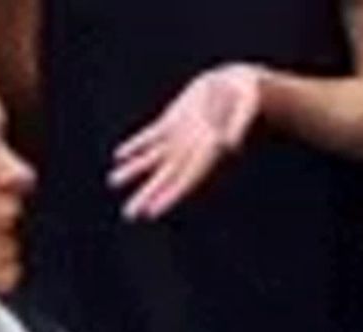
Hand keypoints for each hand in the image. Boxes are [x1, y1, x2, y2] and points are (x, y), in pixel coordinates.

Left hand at [109, 64, 263, 220]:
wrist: (241, 85)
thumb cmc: (249, 96)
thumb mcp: (247, 105)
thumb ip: (239, 124)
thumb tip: (228, 144)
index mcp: (209, 153)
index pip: (186, 181)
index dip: (169, 197)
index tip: (152, 213)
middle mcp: (191, 150)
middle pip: (165, 178)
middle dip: (147, 196)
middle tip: (129, 215)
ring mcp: (180, 136)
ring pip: (152, 158)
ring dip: (133, 170)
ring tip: (113, 181)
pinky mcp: (173, 120)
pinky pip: (151, 136)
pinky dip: (135, 145)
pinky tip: (119, 155)